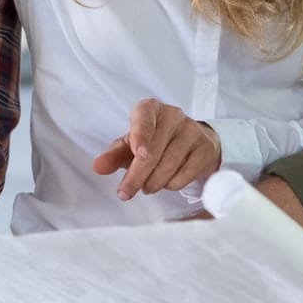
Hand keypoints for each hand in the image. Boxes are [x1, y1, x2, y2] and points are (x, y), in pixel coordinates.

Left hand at [92, 99, 220, 199]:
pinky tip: (168, 181)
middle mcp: (173, 115)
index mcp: (150, 109)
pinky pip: (186, 174)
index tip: (138, 154)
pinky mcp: (205, 148)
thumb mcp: (131, 146)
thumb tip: (97, 167)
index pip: (144, 118)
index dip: (141, 136)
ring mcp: (192, 130)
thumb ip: (113, 156)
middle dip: (136, 177)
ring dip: (153, 183)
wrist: (193, 142)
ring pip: (169, 166)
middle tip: (125, 193)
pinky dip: (172, 184)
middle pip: (153, 152)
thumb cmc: (155, 142)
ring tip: (148, 186)